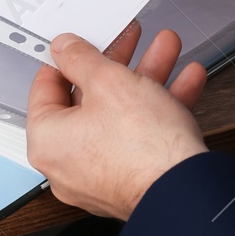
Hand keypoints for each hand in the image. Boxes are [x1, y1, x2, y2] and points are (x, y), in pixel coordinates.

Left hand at [26, 20, 209, 219]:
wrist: (187, 195)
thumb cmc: (142, 149)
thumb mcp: (109, 81)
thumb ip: (82, 58)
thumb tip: (65, 48)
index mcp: (48, 141)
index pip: (46, 87)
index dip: (67, 57)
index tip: (83, 41)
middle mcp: (69, 163)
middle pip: (90, 99)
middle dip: (120, 62)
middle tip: (131, 40)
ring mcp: (103, 175)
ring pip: (122, 115)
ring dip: (148, 79)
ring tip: (167, 51)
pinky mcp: (134, 180)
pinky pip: (141, 137)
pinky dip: (160, 109)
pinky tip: (185, 82)